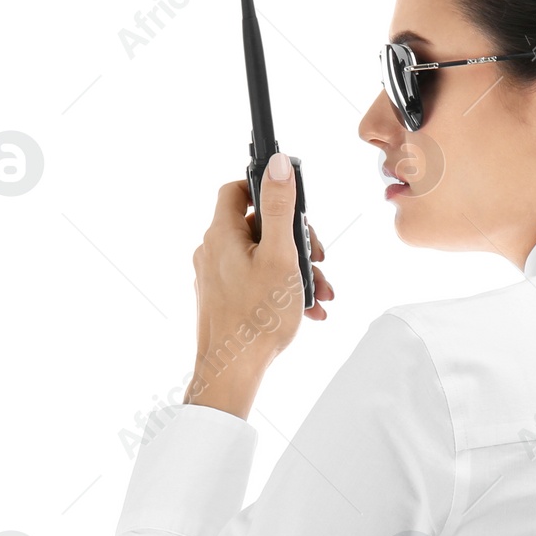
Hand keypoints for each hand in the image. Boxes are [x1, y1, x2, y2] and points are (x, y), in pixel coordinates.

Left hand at [185, 152, 334, 418]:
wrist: (233, 370)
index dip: (266, 189)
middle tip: (317, 257)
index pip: (237, 190)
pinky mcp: (224, 299)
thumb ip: (280, 208)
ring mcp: (217, 277)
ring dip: (297, 269)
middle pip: (258, 226)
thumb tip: (277, 164)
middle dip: (296, 240)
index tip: (293, 203)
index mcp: (223, 235)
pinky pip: (258, 282)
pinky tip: (309, 309)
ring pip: (262, 257)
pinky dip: (284, 289)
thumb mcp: (280, 255)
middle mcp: (214, 251)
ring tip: (321, 291)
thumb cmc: (256, 317)